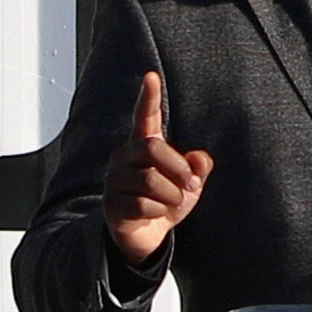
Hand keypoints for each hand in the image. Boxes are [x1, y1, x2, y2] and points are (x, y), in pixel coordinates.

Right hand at [105, 69, 216, 264]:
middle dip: (178, 169)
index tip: (150, 76)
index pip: (145, 116)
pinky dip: (159, 212)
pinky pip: (143, 205)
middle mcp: (125, 157)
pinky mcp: (112, 204)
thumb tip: (199, 159)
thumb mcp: (190, 184)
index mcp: (144, 145)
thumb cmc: (166, 201)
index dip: (148, 97)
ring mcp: (115, 180)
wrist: (145, 235)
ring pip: (151, 181)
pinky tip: (156, 214)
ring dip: (172, 196)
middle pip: (152, 148)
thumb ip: (198, 168)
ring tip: (173, 202)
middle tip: (191, 185)